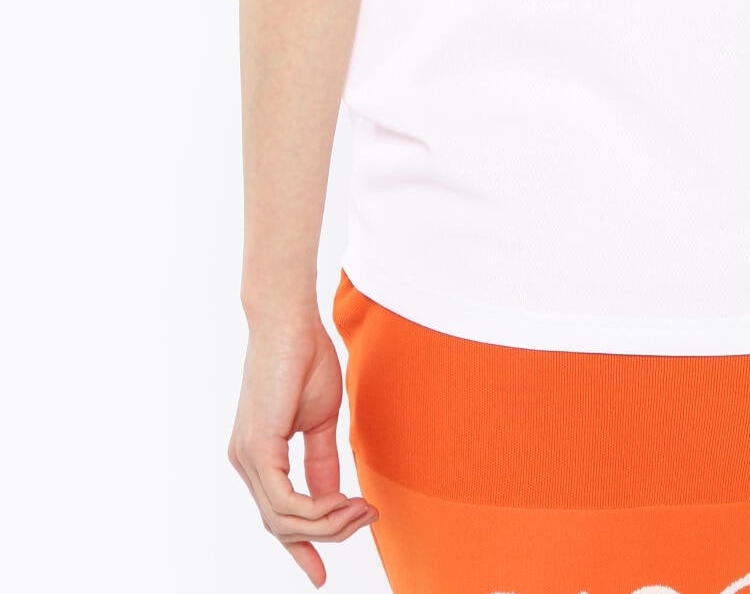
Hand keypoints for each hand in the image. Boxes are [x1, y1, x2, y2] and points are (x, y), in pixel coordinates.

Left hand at [227, 303, 378, 585]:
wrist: (290, 319)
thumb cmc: (305, 357)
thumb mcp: (320, 420)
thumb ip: (322, 461)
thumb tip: (334, 500)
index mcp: (260, 456)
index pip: (278, 517)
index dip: (301, 549)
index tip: (320, 575)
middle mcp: (247, 462)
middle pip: (282, 526)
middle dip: (328, 534)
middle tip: (366, 518)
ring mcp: (248, 457)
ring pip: (284, 520)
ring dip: (328, 524)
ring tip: (362, 508)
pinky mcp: (257, 447)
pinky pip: (283, 502)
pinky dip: (316, 510)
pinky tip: (343, 501)